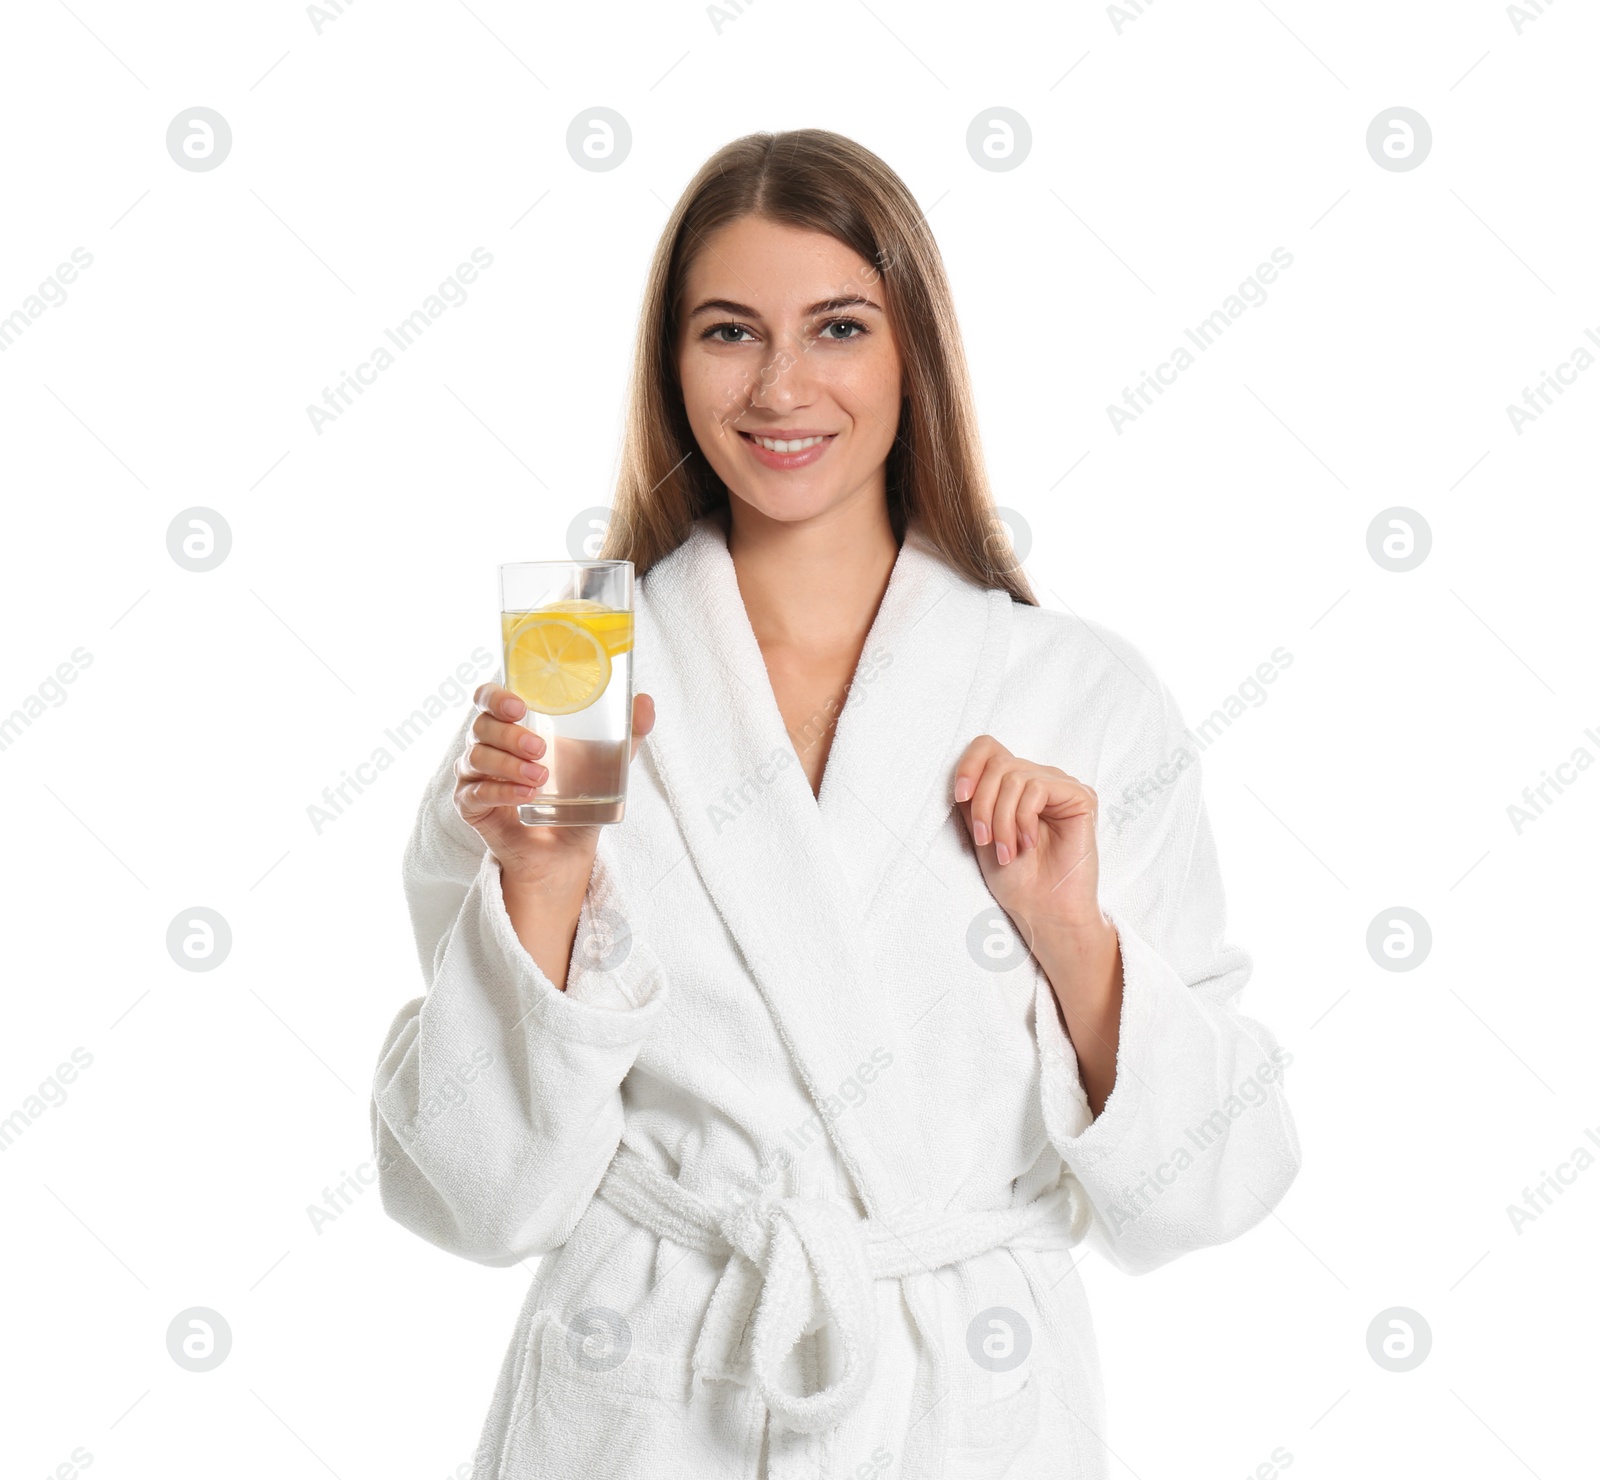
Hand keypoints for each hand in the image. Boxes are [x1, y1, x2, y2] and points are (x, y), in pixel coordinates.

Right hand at [455, 682, 655, 890]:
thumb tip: (647, 700)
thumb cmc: (578, 795)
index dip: (497, 696)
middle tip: (541, 749)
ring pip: (477, 757)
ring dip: (509, 764)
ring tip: (541, 778)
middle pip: (481, 726)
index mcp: (512, 725)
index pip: (488, 697)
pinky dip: (501, 791)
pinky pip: (476, 792)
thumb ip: (628, 732)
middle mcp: (487, 744)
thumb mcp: (608, 762)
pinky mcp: (470, 804)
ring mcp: (474, 774)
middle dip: (510, 734)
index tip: (521, 706)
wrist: (566, 848)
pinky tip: (526, 796)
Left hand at [952, 734, 1104, 941]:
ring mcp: (1060, 787)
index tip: (959, 796)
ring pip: (1015, 776)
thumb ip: (973, 796)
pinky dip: (1023, 818)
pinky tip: (1028, 843)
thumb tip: (962, 771)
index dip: (968, 765)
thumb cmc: (1014, 878)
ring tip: (1006, 851)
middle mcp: (1038, 779)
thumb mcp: (980, 830)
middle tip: (986, 840)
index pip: (988, 747)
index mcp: (1013, 784)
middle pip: (998, 762)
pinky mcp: (1080, 797)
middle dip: (983, 804)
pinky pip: (1038, 787)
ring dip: (1002, 819)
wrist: (1041, 910)